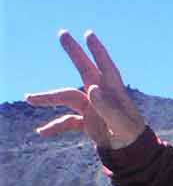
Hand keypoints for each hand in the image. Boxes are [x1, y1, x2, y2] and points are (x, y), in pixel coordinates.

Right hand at [26, 30, 145, 149]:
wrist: (131, 152)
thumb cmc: (131, 136)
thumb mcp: (122, 125)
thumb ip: (108, 108)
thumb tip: (92, 89)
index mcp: (114, 93)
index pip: (106, 67)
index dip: (98, 51)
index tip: (89, 34)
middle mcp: (101, 95)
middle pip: (85, 70)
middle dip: (74, 52)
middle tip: (62, 33)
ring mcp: (92, 107)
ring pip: (66, 97)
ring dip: (48, 98)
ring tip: (28, 98)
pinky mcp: (86, 121)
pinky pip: (65, 121)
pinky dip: (54, 126)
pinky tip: (41, 132)